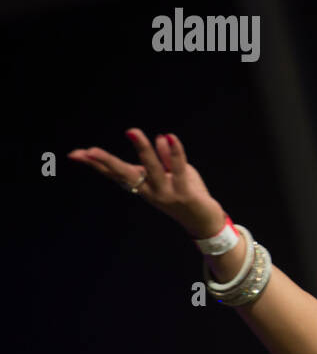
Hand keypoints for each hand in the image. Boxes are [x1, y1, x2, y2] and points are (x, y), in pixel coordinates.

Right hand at [67, 129, 226, 238]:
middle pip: (124, 174)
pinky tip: (170, 137)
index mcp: (141, 186)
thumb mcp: (170, 174)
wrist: (205, 222)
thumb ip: (164, 158)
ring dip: (143, 149)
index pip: (114, 173)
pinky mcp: (184, 193)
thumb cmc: (185, 193)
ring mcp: (166, 193)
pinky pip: (178, 168)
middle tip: (89, 150)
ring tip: (132, 131)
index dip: (96, 163)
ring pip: (152, 169)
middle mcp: (149, 191)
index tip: (75, 154)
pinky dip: (175, 152)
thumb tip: (160, 137)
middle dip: (106, 162)